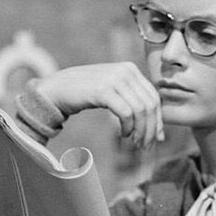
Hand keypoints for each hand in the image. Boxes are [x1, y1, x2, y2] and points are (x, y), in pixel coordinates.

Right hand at [35, 63, 164, 149]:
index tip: (156, 139)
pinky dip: (128, 127)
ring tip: (135, 143)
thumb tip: (158, 132)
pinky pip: (126, 113)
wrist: (57, 88)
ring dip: (141, 131)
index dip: (158, 120)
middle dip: (151, 128)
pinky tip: (124, 134)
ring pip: (140, 110)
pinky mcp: (104, 89)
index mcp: (131, 69)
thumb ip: (133, 104)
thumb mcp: (113, 93)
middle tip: (146, 146)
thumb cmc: (86, 94)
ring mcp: (114, 78)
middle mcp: (125, 70)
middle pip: (150, 104)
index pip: (154, 97)